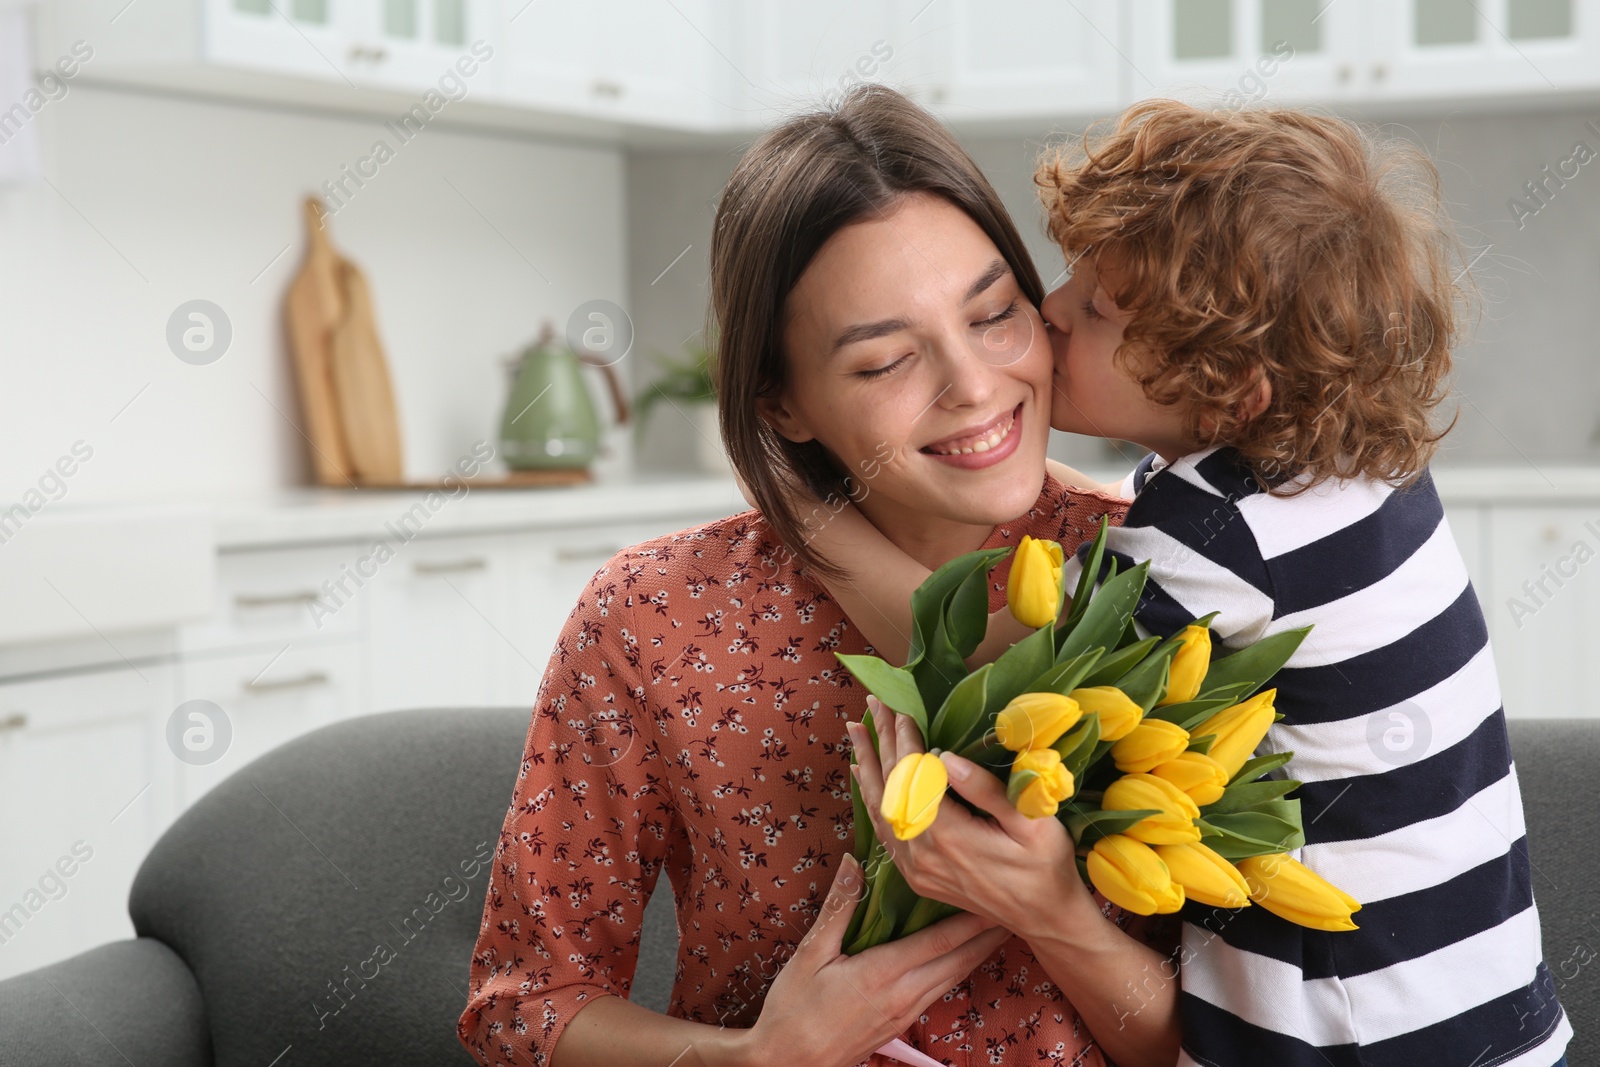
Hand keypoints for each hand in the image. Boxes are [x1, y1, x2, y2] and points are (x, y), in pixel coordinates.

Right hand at [740, 852, 1010, 1066]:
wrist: (788, 1063)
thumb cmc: (794, 1009)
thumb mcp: (810, 953)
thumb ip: (838, 906)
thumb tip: (854, 862)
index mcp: (884, 973)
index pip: (941, 940)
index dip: (972, 919)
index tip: (995, 896)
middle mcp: (904, 994)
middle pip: (959, 960)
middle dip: (988, 934)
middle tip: (1015, 907)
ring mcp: (906, 1012)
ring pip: (953, 977)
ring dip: (978, 952)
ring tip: (999, 928)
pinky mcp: (901, 1023)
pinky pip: (940, 990)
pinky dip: (958, 968)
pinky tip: (963, 958)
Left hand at [846, 696, 1095, 940]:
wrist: (1045, 918)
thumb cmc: (1046, 865)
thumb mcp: (1031, 823)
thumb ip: (986, 791)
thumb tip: (946, 757)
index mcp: (949, 837)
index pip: (914, 779)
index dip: (906, 743)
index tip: (902, 711)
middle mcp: (922, 855)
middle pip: (891, 790)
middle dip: (881, 744)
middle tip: (873, 704)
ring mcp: (916, 869)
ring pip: (880, 810)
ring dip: (868, 767)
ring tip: (857, 731)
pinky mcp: (916, 877)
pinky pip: (885, 833)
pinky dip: (872, 800)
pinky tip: (865, 778)